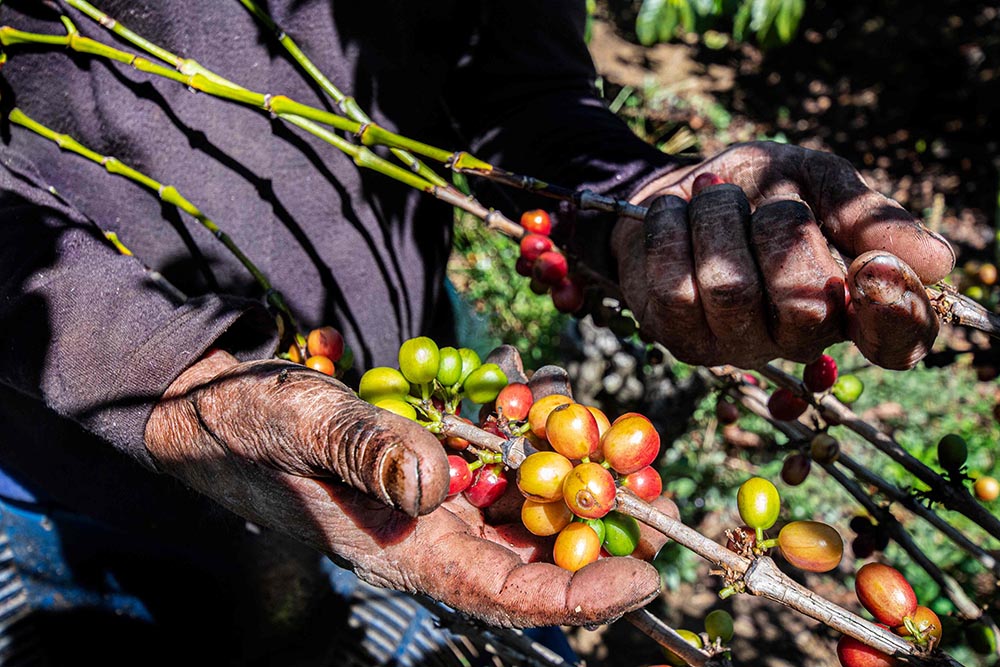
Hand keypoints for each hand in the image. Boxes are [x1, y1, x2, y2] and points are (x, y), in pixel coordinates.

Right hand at [145, 350, 675, 626]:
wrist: (224, 415)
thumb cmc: (256, 427)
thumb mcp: (304, 425)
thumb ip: (366, 452)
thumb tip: (435, 481)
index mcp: (403, 551)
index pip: (505, 593)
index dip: (578, 597)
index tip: (645, 580)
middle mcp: (429, 539)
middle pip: (533, 561)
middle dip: (601, 539)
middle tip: (660, 501)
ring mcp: (433, 506)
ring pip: (523, 515)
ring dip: (575, 489)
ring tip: (620, 450)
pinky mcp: (432, 474)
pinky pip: (498, 475)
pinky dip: (533, 451)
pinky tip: (554, 416)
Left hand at [613, 141, 954, 369]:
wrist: (678, 188)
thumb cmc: (759, 189)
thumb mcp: (819, 181)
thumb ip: (867, 214)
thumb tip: (937, 260)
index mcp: (850, 304)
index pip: (896, 342)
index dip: (894, 312)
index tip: (874, 263)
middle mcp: (797, 339)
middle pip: (805, 311)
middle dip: (782, 232)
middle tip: (769, 203)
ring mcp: (735, 345)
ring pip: (730, 290)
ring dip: (719, 219)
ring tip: (712, 197)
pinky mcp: (679, 338)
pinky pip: (674, 287)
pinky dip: (673, 229)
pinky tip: (676, 214)